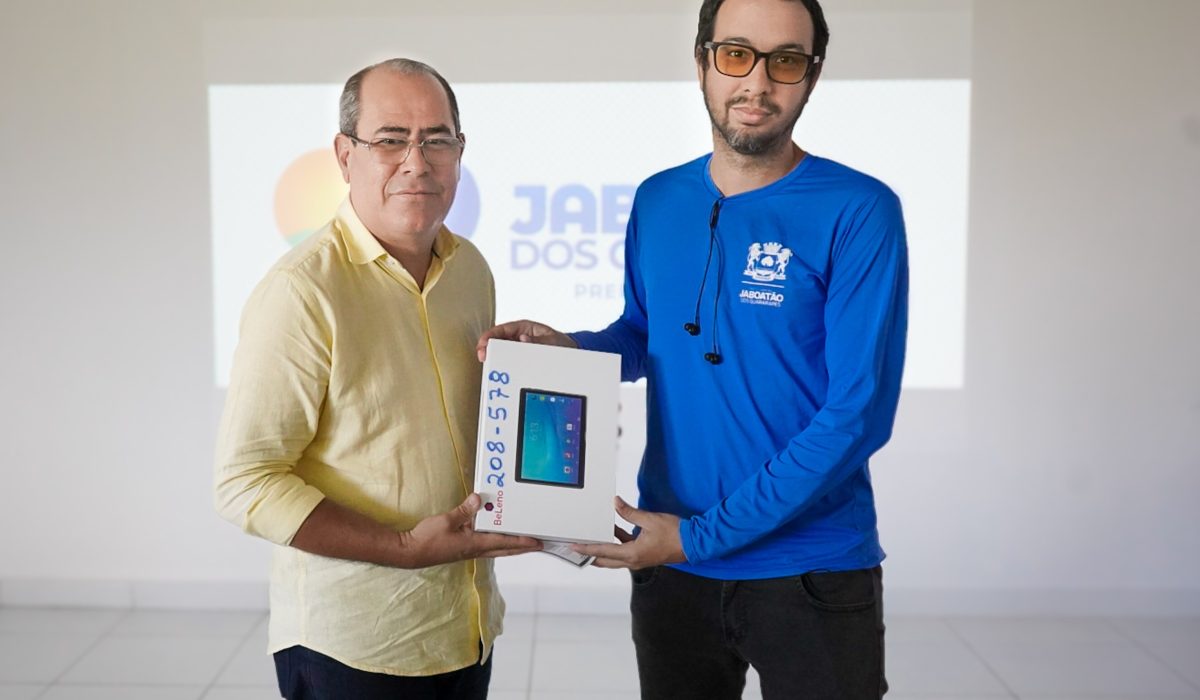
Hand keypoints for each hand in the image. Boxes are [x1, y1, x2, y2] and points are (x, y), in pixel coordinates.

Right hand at [400, 494, 541, 567]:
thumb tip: (478, 499)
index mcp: (474, 544)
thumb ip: (464, 510)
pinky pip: (486, 545)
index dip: (522, 542)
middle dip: (523, 547)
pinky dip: (498, 542)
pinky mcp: (463, 548)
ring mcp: (469, 550)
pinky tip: (498, 537)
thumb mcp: (446, 521)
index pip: (504, 542)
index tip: (536, 541)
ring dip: (512, 546)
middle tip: (537, 544)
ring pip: (497, 549)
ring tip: (524, 542)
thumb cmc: (426, 541)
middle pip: (505, 549)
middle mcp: (475, 549)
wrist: (410, 552)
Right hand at [477, 320, 576, 361]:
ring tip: (490, 365)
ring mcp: (518, 349)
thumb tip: (522, 340)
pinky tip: (500, 371)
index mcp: (524, 328)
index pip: (502, 330)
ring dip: (495, 358)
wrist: (571, 354)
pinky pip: (509, 362)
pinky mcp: (521, 360)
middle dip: (488, 348)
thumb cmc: (562, 344)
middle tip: (483, 357)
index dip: (490, 336)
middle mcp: (518, 337)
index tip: (483, 345)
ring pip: (501, 352)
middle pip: (498, 342)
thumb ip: (538, 341)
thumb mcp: (552, 341)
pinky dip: (503, 365)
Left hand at [572, 497, 686, 569]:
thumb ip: (630, 513)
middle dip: (590, 555)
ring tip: (591, 540)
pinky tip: (614, 531)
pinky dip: (616, 544)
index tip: (574, 546)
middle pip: (605, 560)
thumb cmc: (675, 534)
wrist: (694, 543)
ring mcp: (639, 559)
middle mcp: (633, 560)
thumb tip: (616, 504)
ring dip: (602, 550)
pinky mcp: (644, 555)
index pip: (603, 552)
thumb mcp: (650, 520)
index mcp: (632, 554)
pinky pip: (625, 551)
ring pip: (614, 558)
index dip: (587, 549)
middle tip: (576, 548)